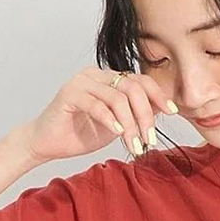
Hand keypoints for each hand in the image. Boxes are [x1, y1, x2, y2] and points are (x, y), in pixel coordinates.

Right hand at [17, 66, 178, 166]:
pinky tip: (118, 134)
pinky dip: (111, 120)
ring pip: (118, 98)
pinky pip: (97, 105)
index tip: (172, 112)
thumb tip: (161, 110)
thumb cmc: (79, 134)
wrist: (47, 143)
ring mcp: (82, 82)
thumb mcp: (115, 125)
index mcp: (108, 79)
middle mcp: (96, 75)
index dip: (158, 95)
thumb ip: (133, 115)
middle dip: (145, 116)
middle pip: (132, 88)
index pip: (140, 80)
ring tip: (134, 145)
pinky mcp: (69, 94)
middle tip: (149, 139)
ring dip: (130, 124)